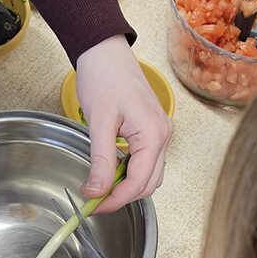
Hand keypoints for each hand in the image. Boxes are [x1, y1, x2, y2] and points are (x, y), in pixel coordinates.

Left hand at [75, 35, 172, 212]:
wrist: (104, 50)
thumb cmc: (104, 77)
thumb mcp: (99, 122)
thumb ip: (101, 161)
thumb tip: (97, 191)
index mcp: (153, 133)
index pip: (139, 182)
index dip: (115, 200)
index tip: (93, 206)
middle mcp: (162, 134)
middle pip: (148, 183)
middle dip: (122, 196)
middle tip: (94, 201)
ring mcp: (159, 132)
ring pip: (148, 174)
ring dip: (126, 185)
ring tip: (99, 186)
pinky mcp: (151, 129)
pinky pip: (145, 160)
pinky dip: (128, 171)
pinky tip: (109, 169)